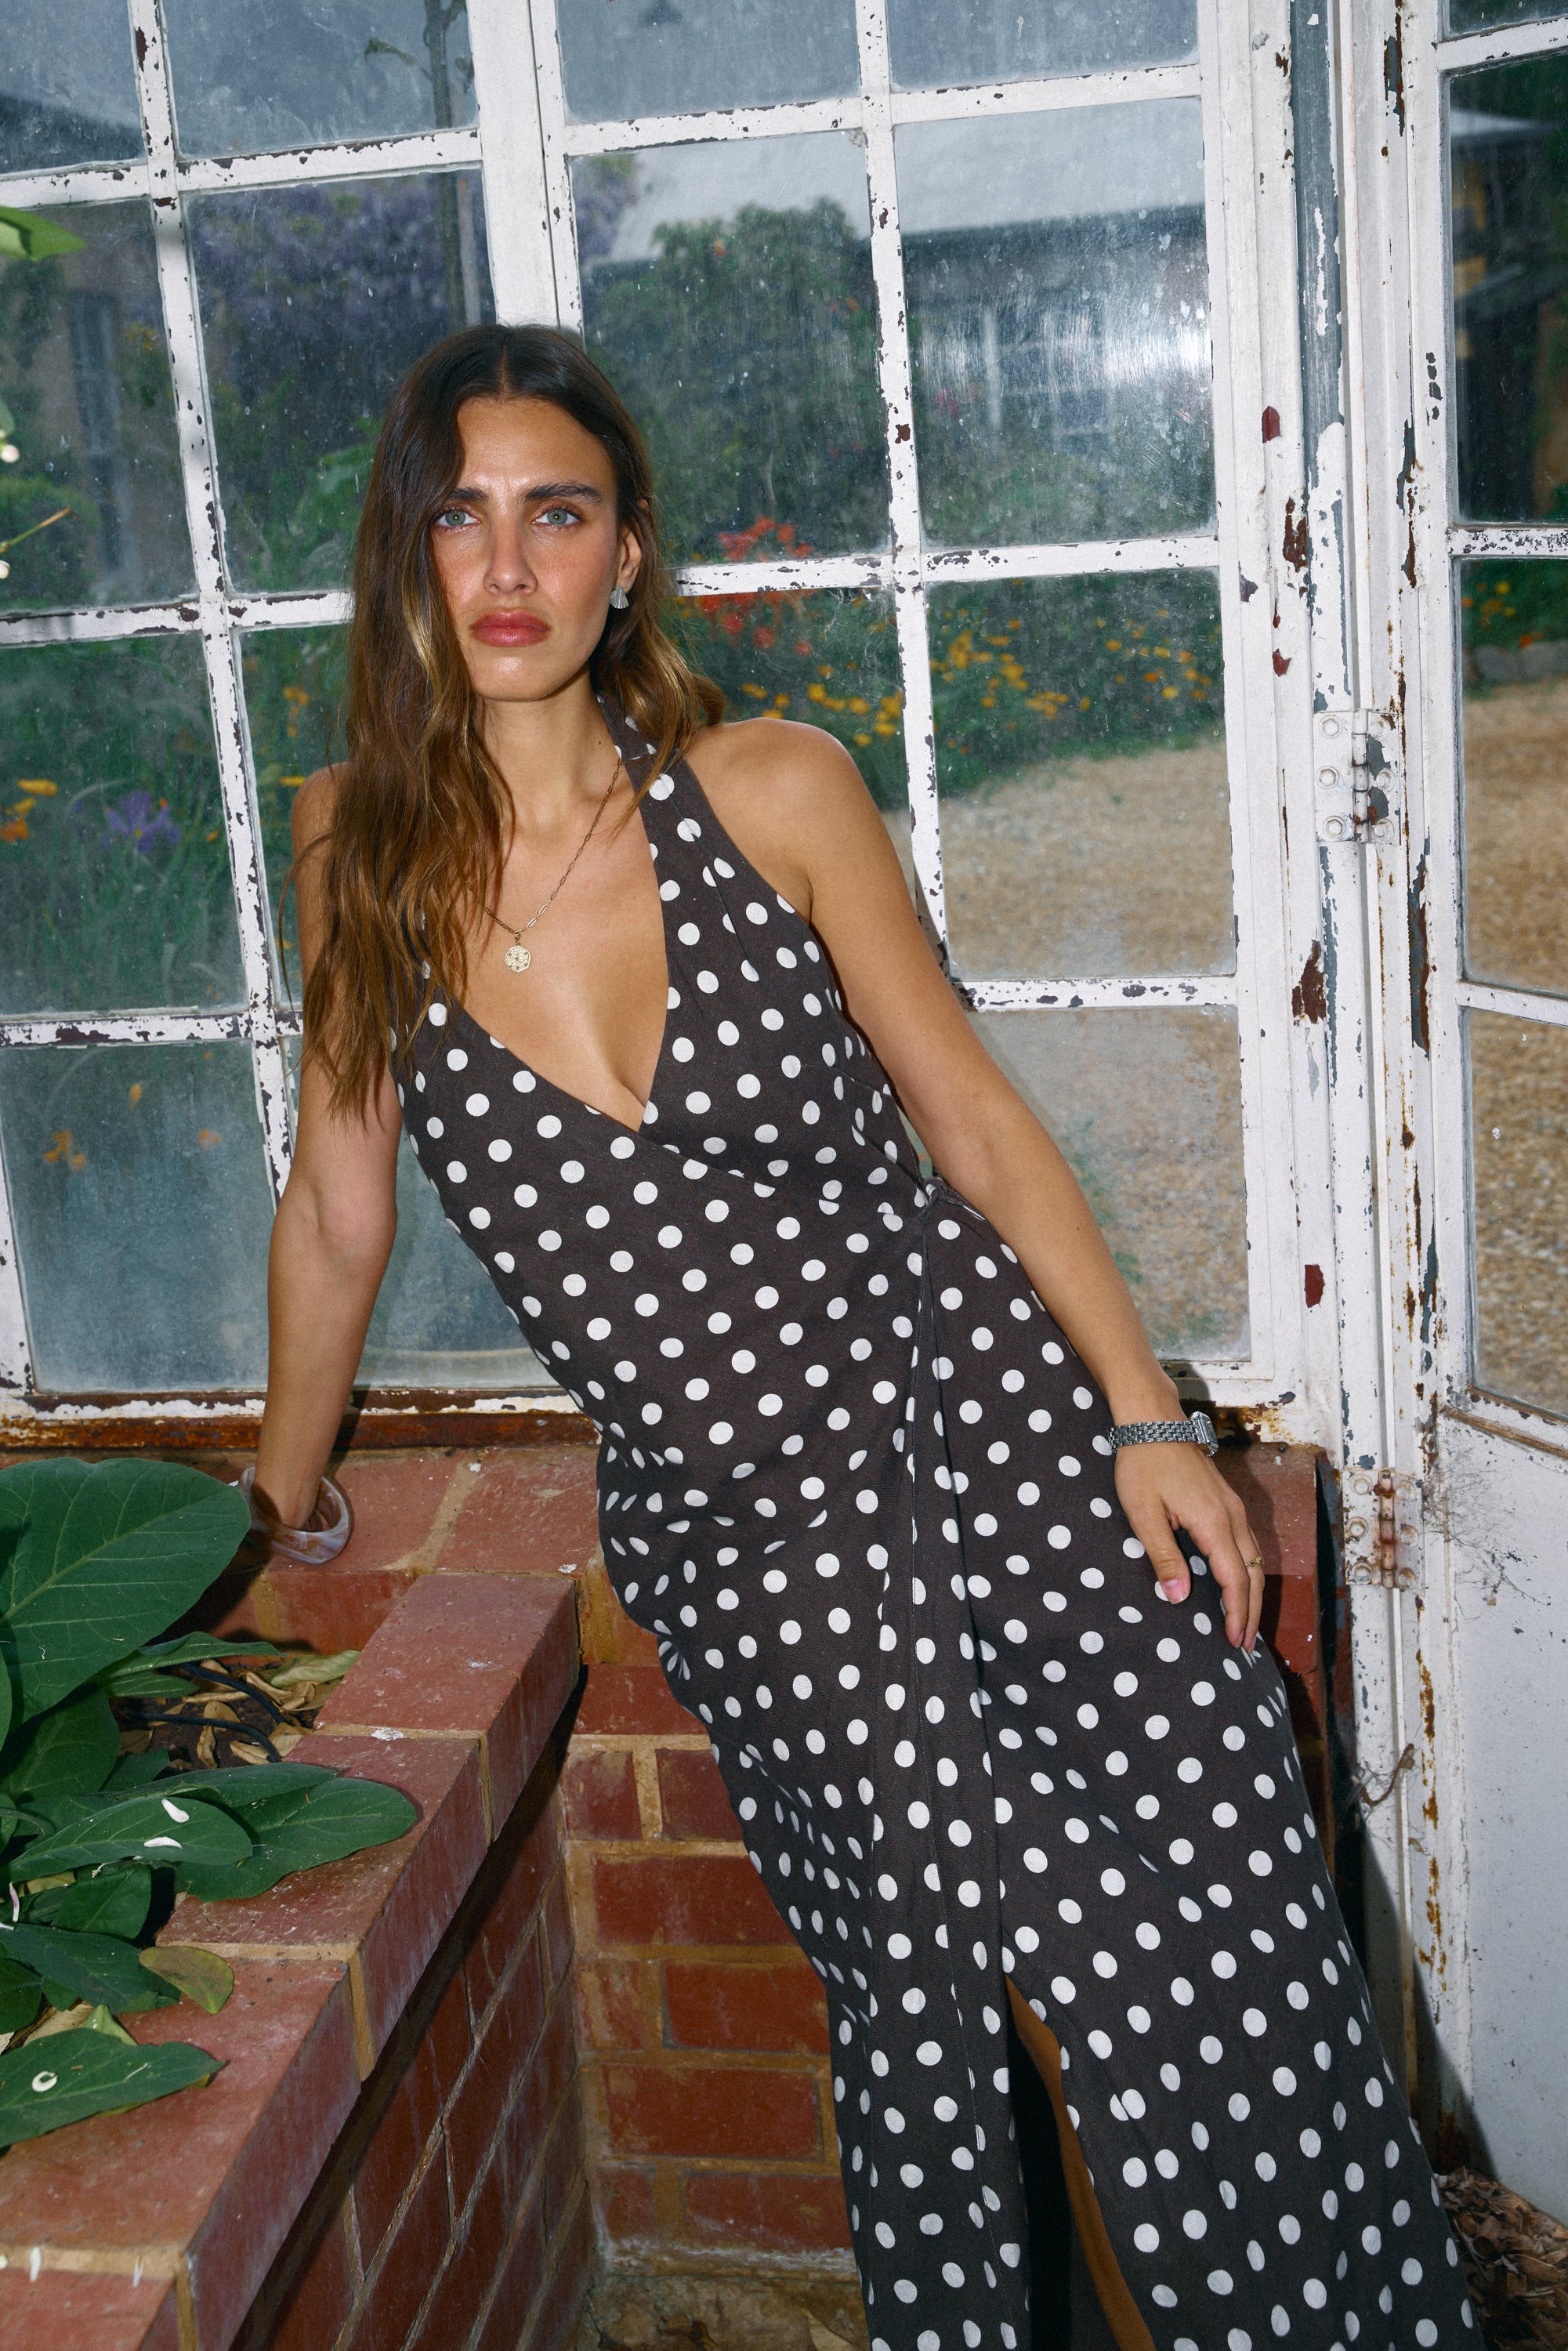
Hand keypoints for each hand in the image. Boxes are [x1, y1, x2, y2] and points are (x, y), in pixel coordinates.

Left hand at [1111, 1444, 1265, 1650]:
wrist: (1152, 1421)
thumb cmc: (1143, 1465)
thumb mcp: (1144, 1514)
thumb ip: (1163, 1556)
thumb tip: (1179, 1597)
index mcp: (1214, 1523)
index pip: (1235, 1580)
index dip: (1237, 1614)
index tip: (1235, 1642)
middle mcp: (1232, 1516)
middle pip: (1253, 1574)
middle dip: (1251, 1612)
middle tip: (1245, 1645)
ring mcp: (1233, 1507)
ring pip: (1254, 1559)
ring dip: (1252, 1593)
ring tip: (1245, 1622)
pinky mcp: (1226, 1501)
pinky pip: (1247, 1544)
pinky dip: (1247, 1571)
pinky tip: (1237, 1582)